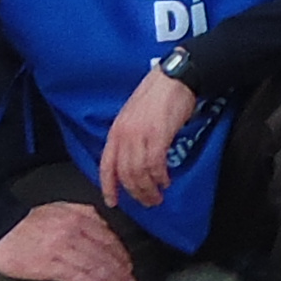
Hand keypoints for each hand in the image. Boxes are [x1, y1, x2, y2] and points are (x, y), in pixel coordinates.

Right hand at [0, 199, 136, 280]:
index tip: (128, 265)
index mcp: (78, 218)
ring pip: (94, 265)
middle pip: (105, 254)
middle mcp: (73, 233)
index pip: (108, 238)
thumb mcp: (61, 208)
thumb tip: (103, 224)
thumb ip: (84, 214)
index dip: (121, 254)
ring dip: (111, 279)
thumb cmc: (28, 221)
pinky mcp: (47, 265)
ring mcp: (61, 249)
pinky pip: (74, 275)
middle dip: (121, 270)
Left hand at [97, 63, 195, 206]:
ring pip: (139, 173)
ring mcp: (140, 135)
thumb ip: (129, 136)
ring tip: (158, 195)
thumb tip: (132, 159)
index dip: (108, 186)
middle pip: (125, 174)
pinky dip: (160, 177)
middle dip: (136, 193)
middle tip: (147, 202)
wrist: (174, 78)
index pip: (106, 165)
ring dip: (149, 189)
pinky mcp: (159, 135)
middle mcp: (124, 135)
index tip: (112, 201)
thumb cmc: (157, 94)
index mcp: (116, 131)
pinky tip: (165, 180)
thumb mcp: (133, 116)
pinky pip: (155, 164)